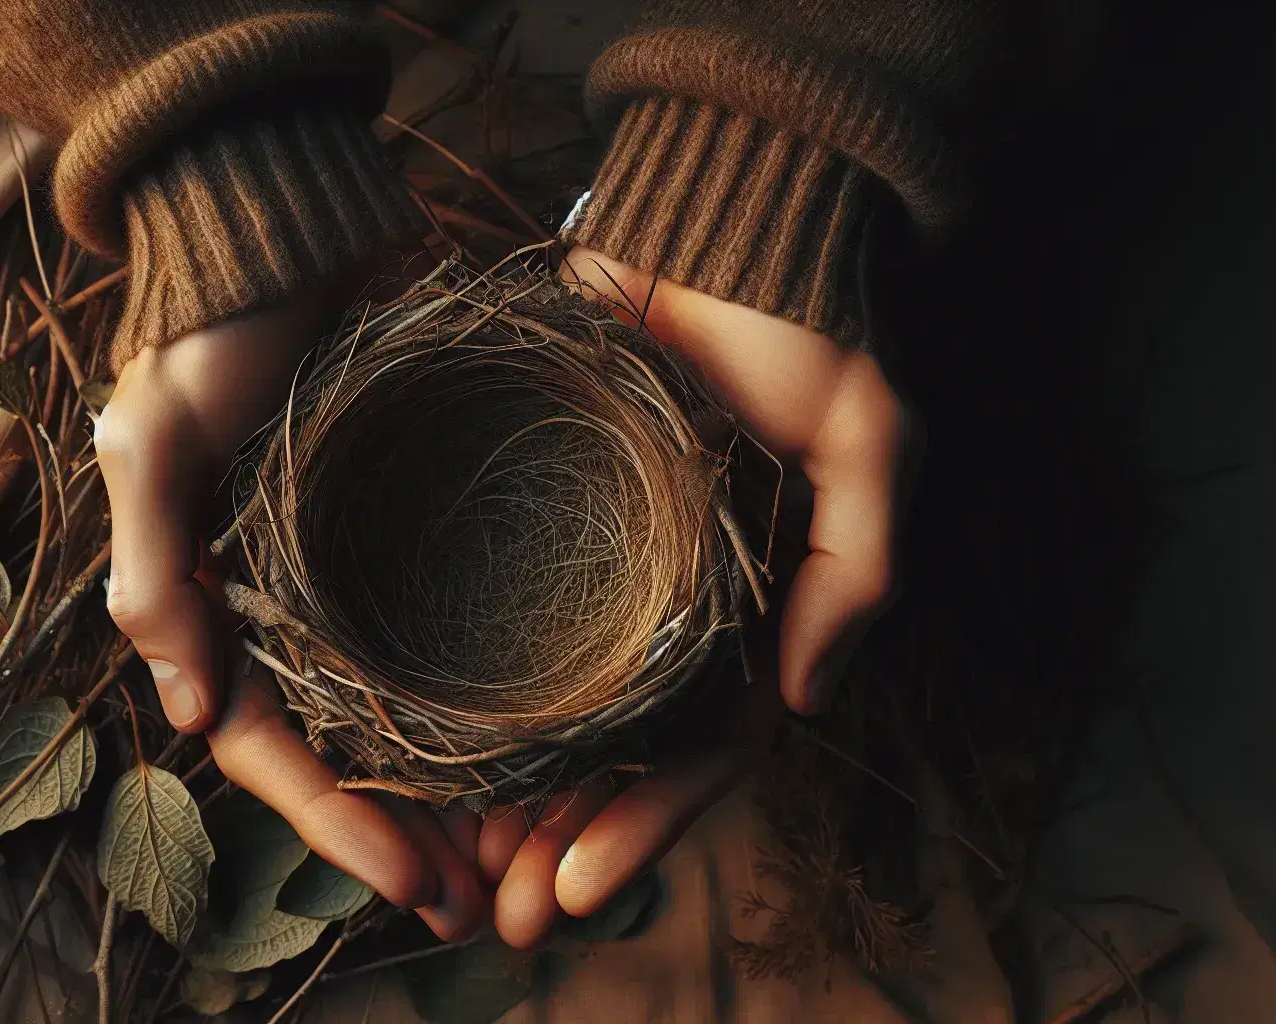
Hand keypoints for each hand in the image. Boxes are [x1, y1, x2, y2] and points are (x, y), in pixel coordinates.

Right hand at [96, 279, 486, 940]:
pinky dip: (486, 699)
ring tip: (522, 857)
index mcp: (215, 603)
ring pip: (402, 713)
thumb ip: (156, 568)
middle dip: (402, 839)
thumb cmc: (213, 331)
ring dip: (452, 792)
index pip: (268, 748)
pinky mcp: (421, 532)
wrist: (292, 235)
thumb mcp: (156, 440)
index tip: (410, 891)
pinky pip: (452, 635)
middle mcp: (287, 606)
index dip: (333, 829)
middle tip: (480, 907)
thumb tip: (188, 714)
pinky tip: (541, 742)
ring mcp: (356, 575)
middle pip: (343, 753)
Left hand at [478, 245, 904, 948]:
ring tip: (445, 877)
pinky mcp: (522, 515)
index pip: (701, 748)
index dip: (648, 826)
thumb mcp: (864, 441)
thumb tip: (807, 702)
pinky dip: (457, 698)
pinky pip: (486, 622)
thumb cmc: (803, 325)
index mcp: (748, 611)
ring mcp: (593, 570)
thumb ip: (852, 567)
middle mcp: (667, 607)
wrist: (715, 219)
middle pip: (612, 757)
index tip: (580, 891)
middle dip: (560, 844)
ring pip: (545, 713)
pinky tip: (412, 756)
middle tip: (498, 918)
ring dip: (501, 803)